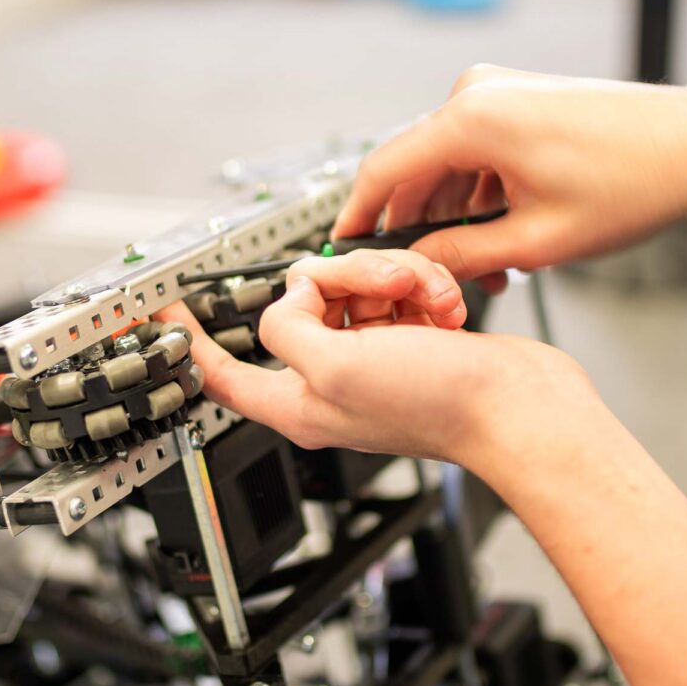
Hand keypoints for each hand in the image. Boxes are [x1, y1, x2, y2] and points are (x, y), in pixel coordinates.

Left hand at [158, 249, 603, 471]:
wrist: (521, 408)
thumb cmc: (439, 404)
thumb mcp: (337, 365)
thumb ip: (290, 329)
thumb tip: (292, 300)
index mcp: (298, 402)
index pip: (224, 371)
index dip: (190, 340)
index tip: (165, 310)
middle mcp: (330, 380)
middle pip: (300, 303)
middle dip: (344, 279)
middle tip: (384, 290)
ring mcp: (371, 357)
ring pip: (351, 285)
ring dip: (392, 278)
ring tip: (427, 300)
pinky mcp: (409, 337)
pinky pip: (395, 288)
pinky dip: (420, 286)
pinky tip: (444, 306)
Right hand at [333, 65, 686, 278]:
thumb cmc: (635, 181)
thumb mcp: (537, 242)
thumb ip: (462, 257)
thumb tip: (417, 270)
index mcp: (471, 120)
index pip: (381, 172)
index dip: (356, 220)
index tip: (341, 253)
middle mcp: (477, 95)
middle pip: (413, 171)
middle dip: (417, 230)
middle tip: (424, 281)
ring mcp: (499, 93)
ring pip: (447, 166)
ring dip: (454, 218)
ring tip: (486, 271)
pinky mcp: (520, 100)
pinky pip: (476, 153)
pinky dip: (479, 196)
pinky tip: (503, 239)